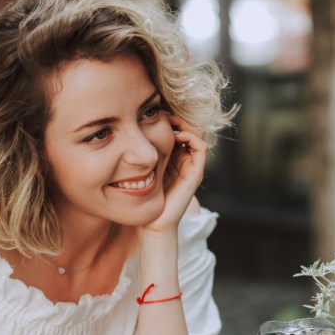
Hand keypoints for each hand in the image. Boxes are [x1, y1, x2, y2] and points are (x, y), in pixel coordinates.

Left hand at [146, 116, 207, 234]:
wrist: (153, 222)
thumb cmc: (143, 199)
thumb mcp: (140, 168)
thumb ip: (141, 153)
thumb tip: (133, 131)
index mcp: (172, 159)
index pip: (178, 132)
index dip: (170, 120)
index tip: (156, 113)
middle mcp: (184, 161)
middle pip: (188, 130)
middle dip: (178, 119)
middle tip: (164, 112)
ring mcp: (191, 167)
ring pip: (197, 135)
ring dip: (186, 125)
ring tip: (171, 121)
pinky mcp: (195, 173)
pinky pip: (201, 147)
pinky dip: (192, 137)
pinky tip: (177, 135)